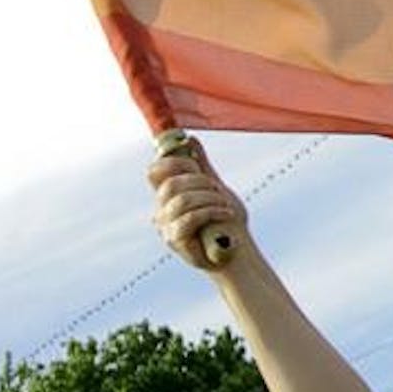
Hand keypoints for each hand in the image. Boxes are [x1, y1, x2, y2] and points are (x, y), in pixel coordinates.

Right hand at [148, 138, 248, 270]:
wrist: (237, 253)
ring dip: (209, 198)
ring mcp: (165, 226)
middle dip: (199, 182)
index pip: (155, 172)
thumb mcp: (215, 189)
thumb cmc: (225, 223)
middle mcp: (162, 210)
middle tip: (218, 189)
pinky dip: (211, 211)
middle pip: (170, 184)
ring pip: (181, 200)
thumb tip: (190, 139)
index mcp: (168, 196)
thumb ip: (201, 166)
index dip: (172, 162)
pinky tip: (226, 213)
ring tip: (226, 205)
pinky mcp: (174, 240)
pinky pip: (189, 218)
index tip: (195, 165)